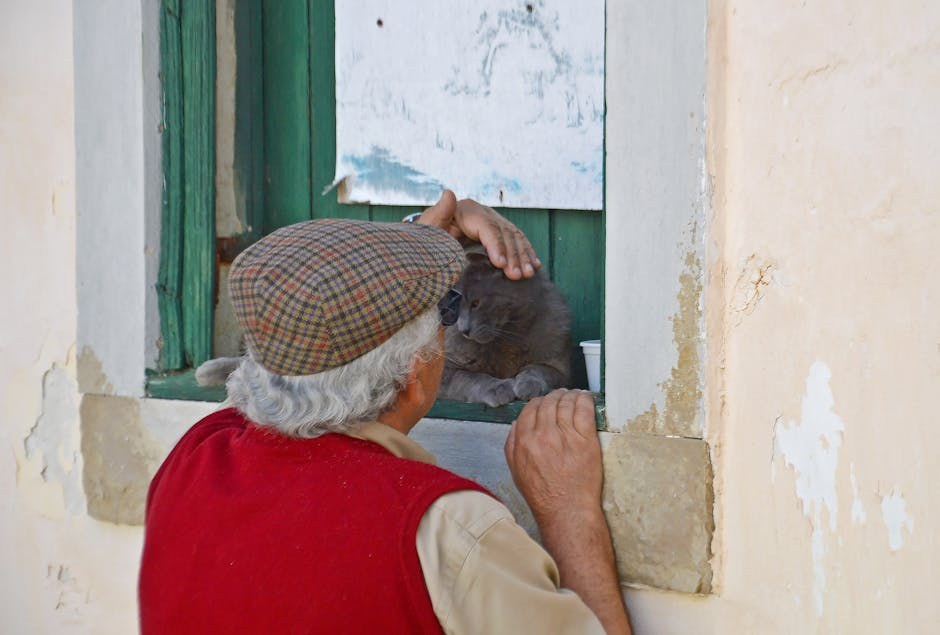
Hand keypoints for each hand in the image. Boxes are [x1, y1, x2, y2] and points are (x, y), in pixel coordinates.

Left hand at [419, 190, 540, 279]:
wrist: (429, 243)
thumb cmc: (426, 239)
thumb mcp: (428, 227)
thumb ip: (438, 213)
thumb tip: (449, 194)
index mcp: (466, 210)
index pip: (487, 227)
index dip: (496, 245)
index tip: (501, 264)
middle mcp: (483, 213)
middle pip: (503, 232)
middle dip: (513, 254)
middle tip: (517, 275)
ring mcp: (492, 221)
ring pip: (513, 237)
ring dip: (523, 256)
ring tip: (528, 273)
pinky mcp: (497, 232)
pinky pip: (516, 240)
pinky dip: (526, 252)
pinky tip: (534, 265)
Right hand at [505, 389, 631, 634]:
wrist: (567, 511)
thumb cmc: (543, 495)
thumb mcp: (516, 471)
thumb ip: (512, 445)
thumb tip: (516, 424)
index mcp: (524, 441)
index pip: (530, 409)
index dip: (539, 402)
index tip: (546, 403)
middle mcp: (543, 435)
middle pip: (548, 402)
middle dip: (555, 396)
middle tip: (562, 396)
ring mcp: (565, 435)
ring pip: (566, 402)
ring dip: (570, 395)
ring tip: (574, 395)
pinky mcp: (585, 439)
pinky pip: (584, 409)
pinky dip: (584, 399)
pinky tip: (586, 397)